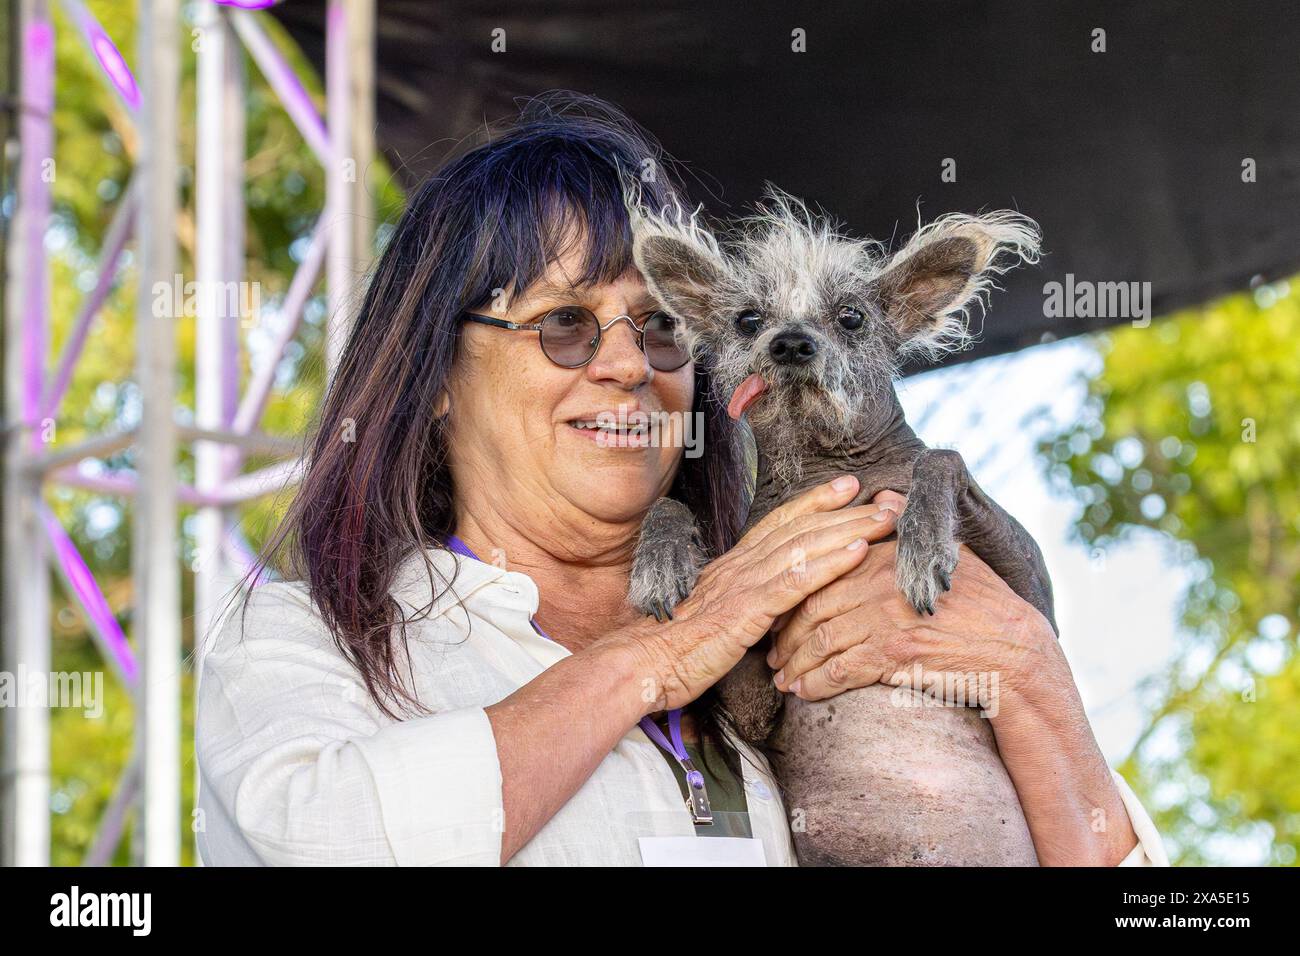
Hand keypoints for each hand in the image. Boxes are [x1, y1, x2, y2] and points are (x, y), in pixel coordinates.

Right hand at [625, 475, 900, 711]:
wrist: (642, 663)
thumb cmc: (671, 648)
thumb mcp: (711, 618)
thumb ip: (738, 605)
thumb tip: (762, 607)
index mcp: (731, 567)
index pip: (779, 525)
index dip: (814, 504)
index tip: (846, 488)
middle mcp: (739, 566)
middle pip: (800, 529)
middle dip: (845, 511)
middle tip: (884, 496)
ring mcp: (744, 585)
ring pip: (804, 546)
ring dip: (849, 528)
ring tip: (885, 517)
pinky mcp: (747, 610)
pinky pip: (796, 581)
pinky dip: (831, 563)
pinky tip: (859, 551)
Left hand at [768, 531, 1057, 714]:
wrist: (1012, 648)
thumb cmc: (982, 602)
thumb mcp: (947, 551)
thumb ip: (907, 525)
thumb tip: (883, 493)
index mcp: (885, 558)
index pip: (823, 573)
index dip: (795, 596)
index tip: (780, 612)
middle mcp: (879, 584)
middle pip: (813, 607)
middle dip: (786, 633)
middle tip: (771, 651)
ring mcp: (885, 619)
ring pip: (821, 640)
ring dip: (796, 663)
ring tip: (783, 677)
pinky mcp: (894, 654)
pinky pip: (841, 670)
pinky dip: (816, 683)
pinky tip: (804, 693)